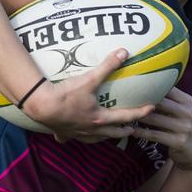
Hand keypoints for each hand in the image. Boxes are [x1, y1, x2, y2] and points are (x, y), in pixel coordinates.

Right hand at [26, 49, 153, 142]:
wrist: (41, 105)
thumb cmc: (66, 94)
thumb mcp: (89, 79)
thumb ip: (107, 66)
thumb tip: (123, 52)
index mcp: (100, 118)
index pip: (125, 116)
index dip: (140, 112)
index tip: (151, 109)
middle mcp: (90, 129)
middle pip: (112, 133)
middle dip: (123, 131)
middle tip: (133, 130)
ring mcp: (76, 133)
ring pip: (94, 139)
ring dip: (103, 137)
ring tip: (107, 135)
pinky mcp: (63, 133)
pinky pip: (70, 138)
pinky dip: (73, 137)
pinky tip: (70, 136)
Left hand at [130, 88, 191, 174]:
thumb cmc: (182, 127)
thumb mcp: (182, 111)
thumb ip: (169, 100)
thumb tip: (146, 85)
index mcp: (187, 101)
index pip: (168, 89)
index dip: (150, 86)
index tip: (134, 85)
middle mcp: (187, 112)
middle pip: (160, 102)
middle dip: (141, 101)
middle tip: (125, 98)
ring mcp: (184, 127)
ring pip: (155, 118)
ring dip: (138, 116)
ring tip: (125, 113)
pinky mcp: (178, 141)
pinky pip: (155, 134)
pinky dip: (141, 132)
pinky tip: (131, 130)